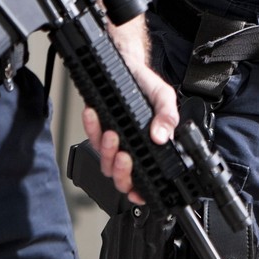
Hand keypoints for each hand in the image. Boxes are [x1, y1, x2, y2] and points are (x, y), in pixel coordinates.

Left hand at [80, 45, 179, 203]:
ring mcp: (114, 143)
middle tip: (125, 156)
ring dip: (107, 150)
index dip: (141, 191)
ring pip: (106, 162)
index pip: (147, 178)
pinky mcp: (98, 131)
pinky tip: (93, 115)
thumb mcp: (163, 97)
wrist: (126, 66)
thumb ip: (167, 115)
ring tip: (111, 133)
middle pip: (123, 177)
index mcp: (152, 147)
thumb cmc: (146, 85)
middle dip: (121, 171)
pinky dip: (91, 127)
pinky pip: (91, 137)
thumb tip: (161, 135)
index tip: (137, 192)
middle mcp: (133, 149)